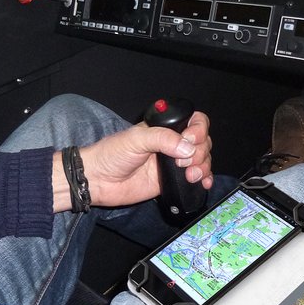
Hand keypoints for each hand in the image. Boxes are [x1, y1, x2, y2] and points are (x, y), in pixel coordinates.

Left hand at [72, 111, 213, 207]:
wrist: (99, 181)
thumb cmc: (111, 154)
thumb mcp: (136, 139)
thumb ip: (163, 139)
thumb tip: (188, 148)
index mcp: (165, 128)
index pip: (194, 121)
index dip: (198, 130)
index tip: (189, 140)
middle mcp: (173, 144)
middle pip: (203, 142)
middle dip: (200, 152)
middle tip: (183, 162)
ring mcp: (174, 163)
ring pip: (202, 160)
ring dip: (203, 167)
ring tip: (190, 175)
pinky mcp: (173, 181)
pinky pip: (197, 178)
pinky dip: (204, 179)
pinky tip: (202, 183)